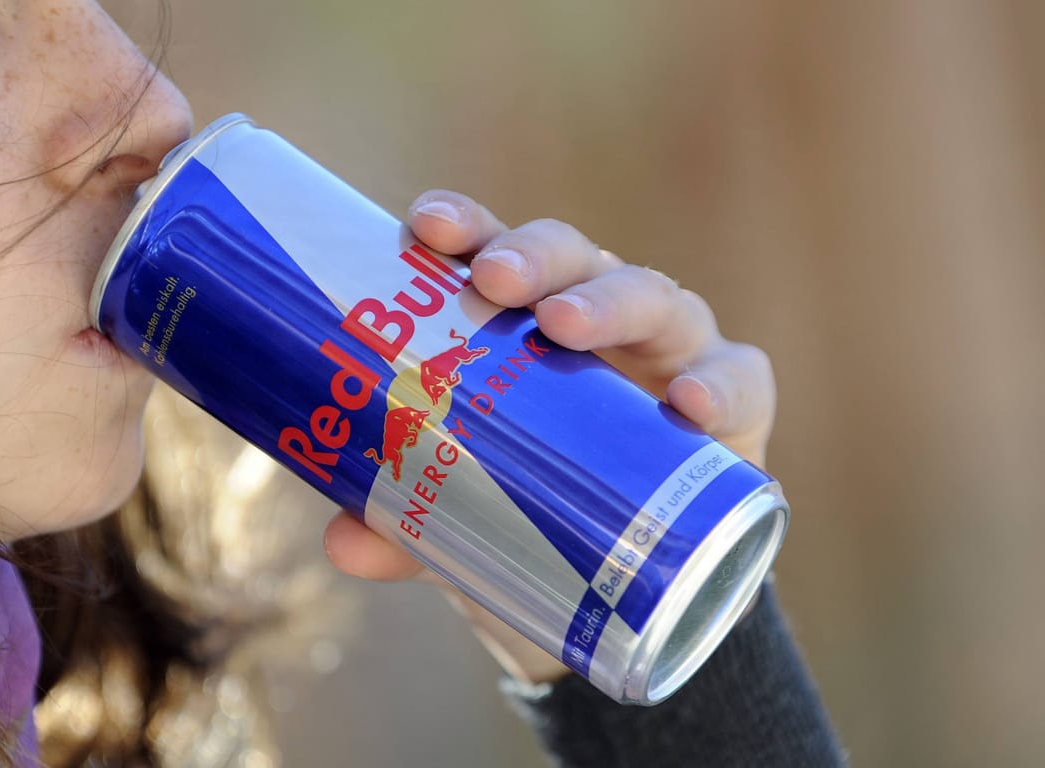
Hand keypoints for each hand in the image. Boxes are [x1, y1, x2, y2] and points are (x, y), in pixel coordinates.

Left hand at [322, 190, 777, 682]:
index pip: (493, 252)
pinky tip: (692, 406)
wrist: (627, 583)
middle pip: (573, 257)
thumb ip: (403, 525)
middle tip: (495, 278)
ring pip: (653, 297)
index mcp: (523, 322)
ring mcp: (668, 354)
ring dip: (609, 300)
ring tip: (567, 324)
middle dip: (533, 254)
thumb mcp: (461, 517)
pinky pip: (740, 378)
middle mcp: (597, 317)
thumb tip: (342, 543)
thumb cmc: (532, 512)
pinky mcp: (730, 409)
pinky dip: (722, 383)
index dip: (466, 226)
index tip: (428, 225)